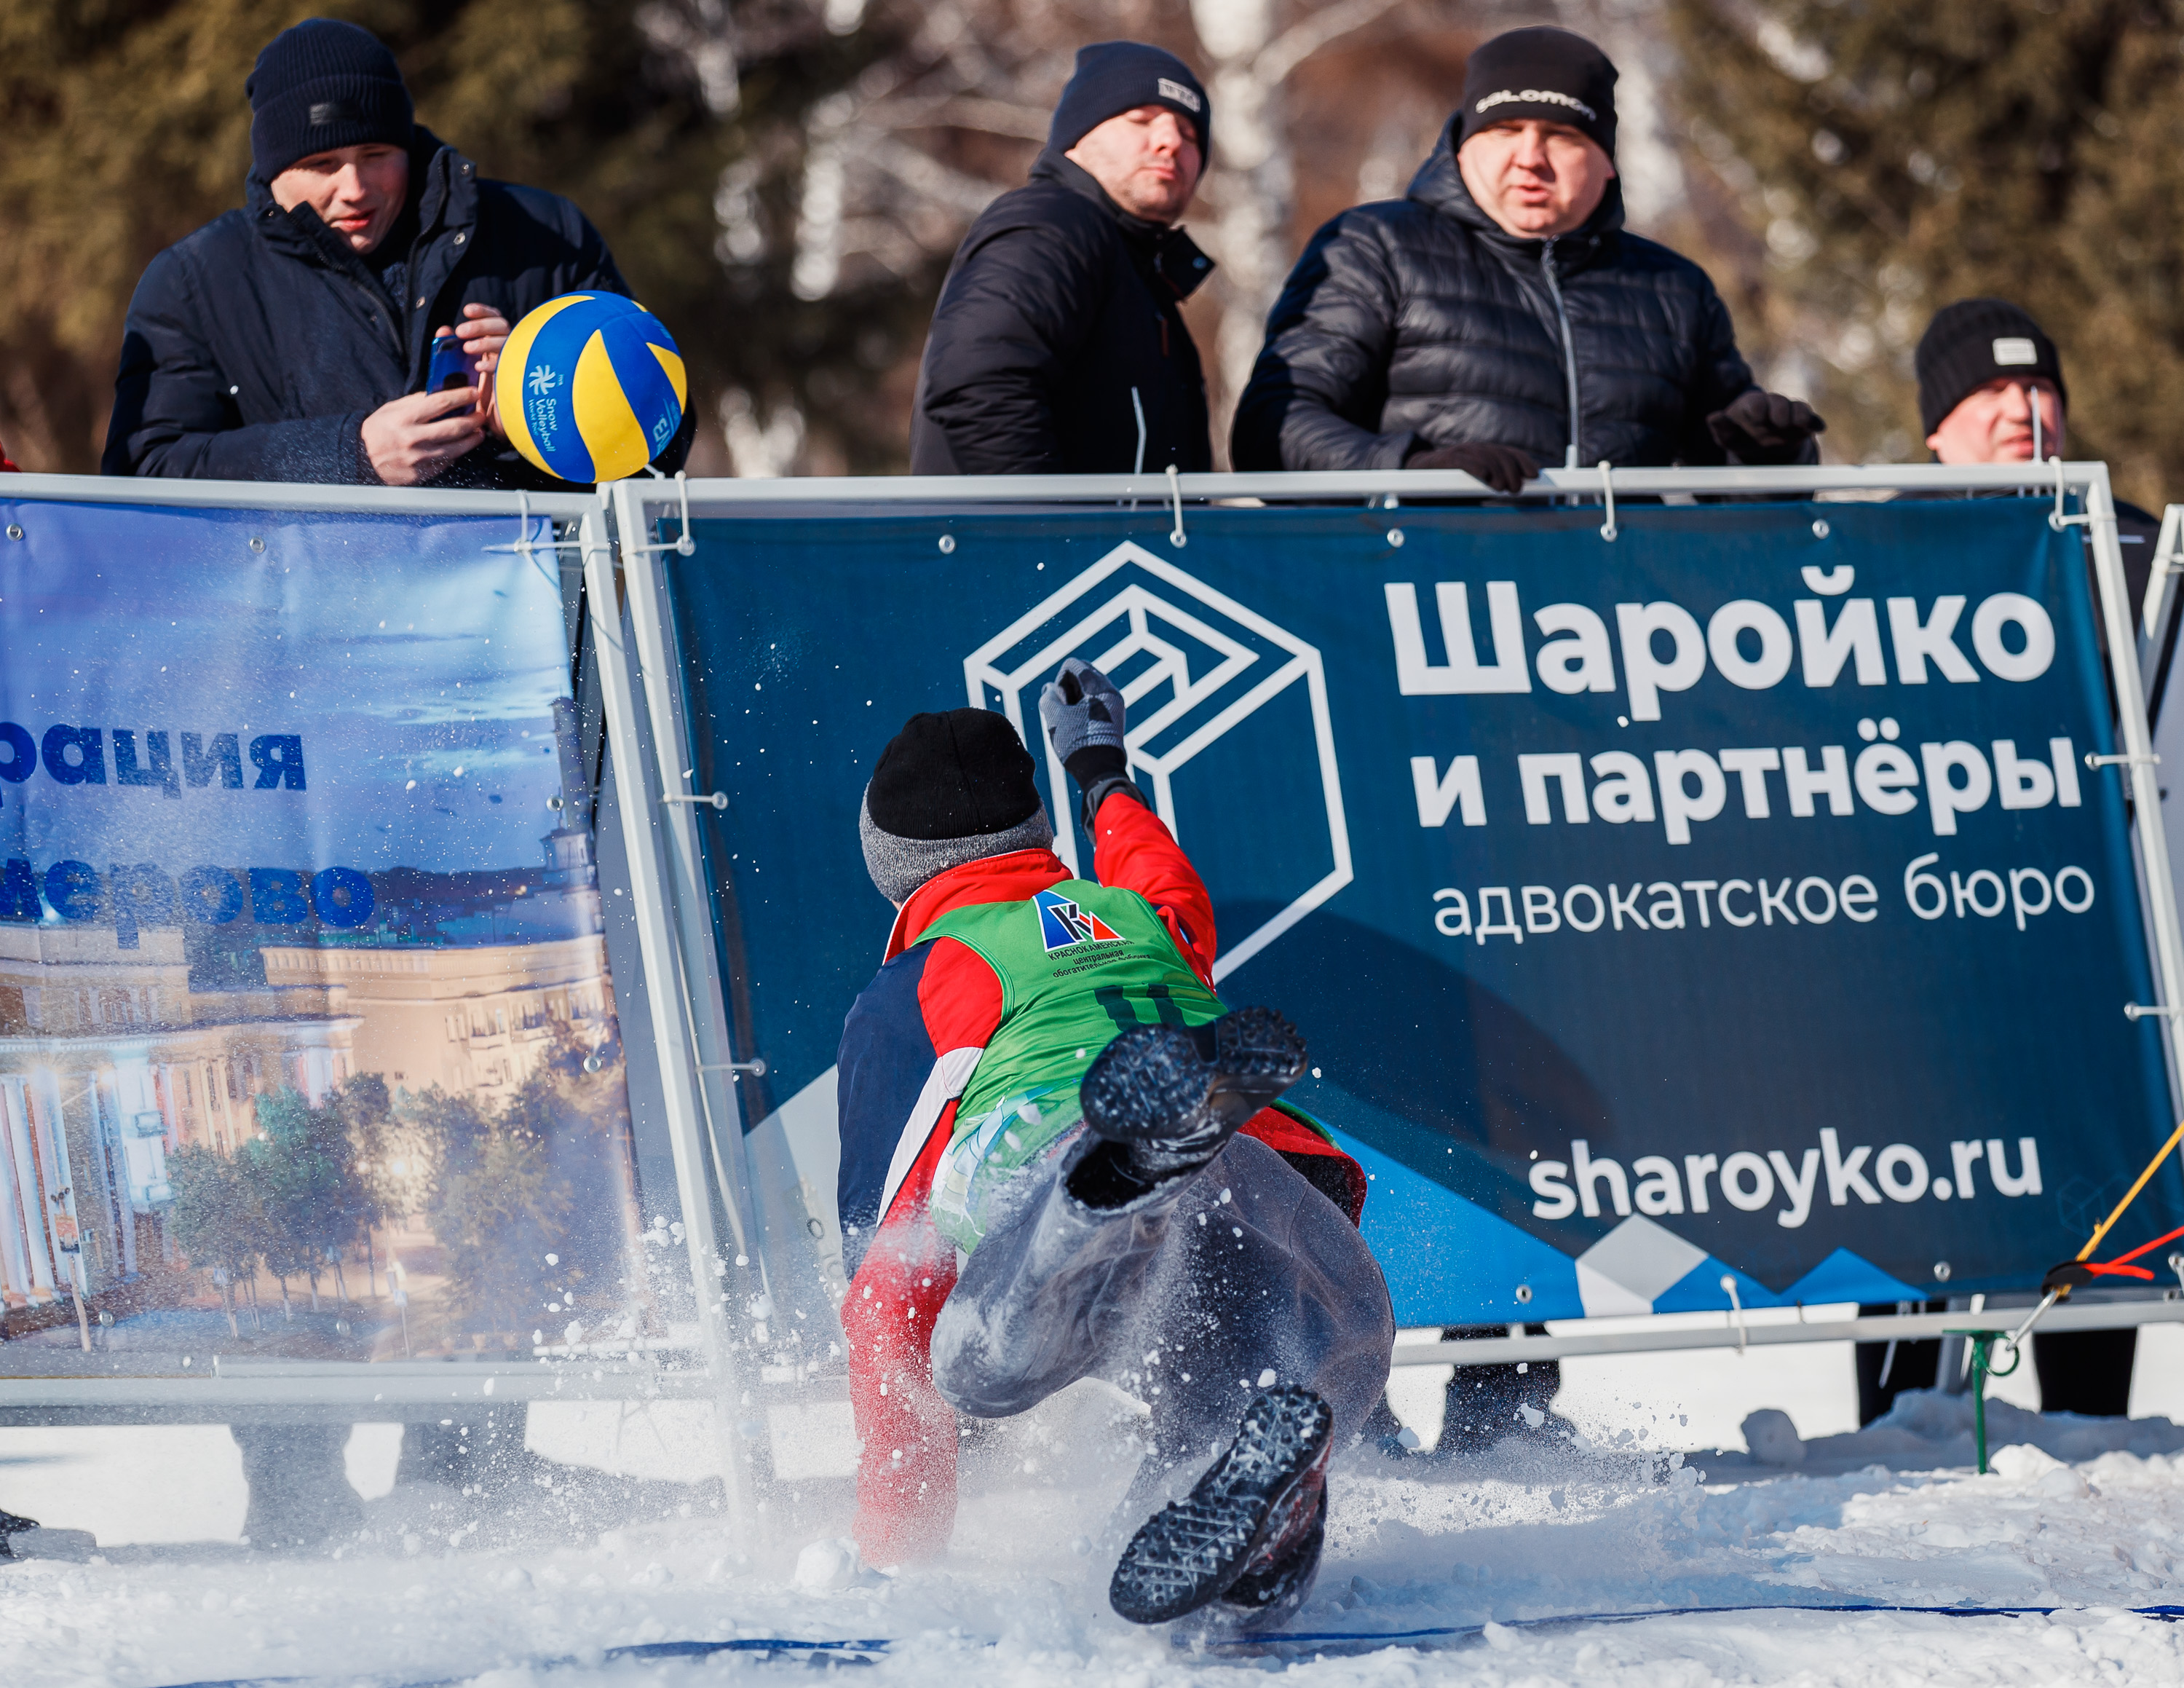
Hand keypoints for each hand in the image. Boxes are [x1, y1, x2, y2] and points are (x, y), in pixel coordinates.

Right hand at [361, 388, 485, 485]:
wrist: (363, 461)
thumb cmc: (377, 432)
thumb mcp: (390, 410)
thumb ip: (414, 402)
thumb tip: (438, 393)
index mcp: (404, 418)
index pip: (440, 403)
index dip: (461, 396)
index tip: (474, 392)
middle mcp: (414, 438)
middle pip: (454, 427)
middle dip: (473, 419)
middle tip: (482, 414)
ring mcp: (420, 457)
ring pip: (456, 447)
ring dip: (472, 438)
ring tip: (479, 431)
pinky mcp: (424, 472)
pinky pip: (447, 461)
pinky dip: (458, 452)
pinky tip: (464, 445)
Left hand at [453, 303, 512, 436]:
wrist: (487, 428)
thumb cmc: (474, 399)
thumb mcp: (459, 372)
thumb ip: (451, 353)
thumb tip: (442, 330)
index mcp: (494, 347)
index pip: (494, 321)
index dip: (484, 312)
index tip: (467, 311)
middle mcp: (507, 353)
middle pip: (502, 326)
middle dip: (481, 325)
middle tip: (461, 333)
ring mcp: (515, 365)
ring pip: (508, 340)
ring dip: (486, 340)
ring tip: (468, 349)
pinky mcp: (518, 380)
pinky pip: (511, 365)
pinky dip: (494, 363)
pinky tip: (480, 368)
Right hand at [1039, 658, 1127, 763]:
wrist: (1101, 772)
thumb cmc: (1078, 744)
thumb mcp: (1056, 719)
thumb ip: (1049, 698)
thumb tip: (1049, 689)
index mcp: (1099, 687)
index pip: (1073, 665)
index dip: (1059, 681)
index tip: (1061, 703)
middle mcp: (1111, 692)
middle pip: (1083, 674)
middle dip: (1068, 688)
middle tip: (1064, 710)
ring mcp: (1115, 704)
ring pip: (1089, 688)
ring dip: (1075, 698)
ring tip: (1070, 719)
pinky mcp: (1115, 717)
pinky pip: (1096, 701)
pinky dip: (1083, 706)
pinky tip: (1077, 724)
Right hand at [1405, 441, 1537, 493]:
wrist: (1417, 477)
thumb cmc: (1450, 487)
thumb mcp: (1475, 487)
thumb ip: (1492, 488)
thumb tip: (1516, 493)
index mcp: (1485, 454)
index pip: (1509, 453)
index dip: (1524, 462)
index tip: (1535, 475)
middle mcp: (1475, 449)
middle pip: (1500, 455)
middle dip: (1512, 472)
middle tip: (1516, 490)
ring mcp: (1460, 452)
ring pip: (1485, 457)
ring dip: (1497, 472)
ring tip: (1503, 488)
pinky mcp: (1445, 459)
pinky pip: (1463, 460)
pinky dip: (1476, 466)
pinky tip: (1485, 475)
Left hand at [1707, 390, 1826, 463]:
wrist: (1760, 448)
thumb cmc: (1740, 437)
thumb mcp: (1727, 436)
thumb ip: (1720, 426)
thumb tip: (1712, 417)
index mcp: (1751, 405)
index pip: (1755, 402)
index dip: (1757, 408)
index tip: (1757, 418)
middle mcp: (1772, 405)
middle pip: (1778, 402)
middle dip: (1779, 410)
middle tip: (1778, 423)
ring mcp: (1789, 412)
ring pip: (1797, 409)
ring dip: (1798, 416)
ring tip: (1799, 424)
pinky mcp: (1803, 423)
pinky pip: (1811, 420)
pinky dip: (1815, 423)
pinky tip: (1818, 428)